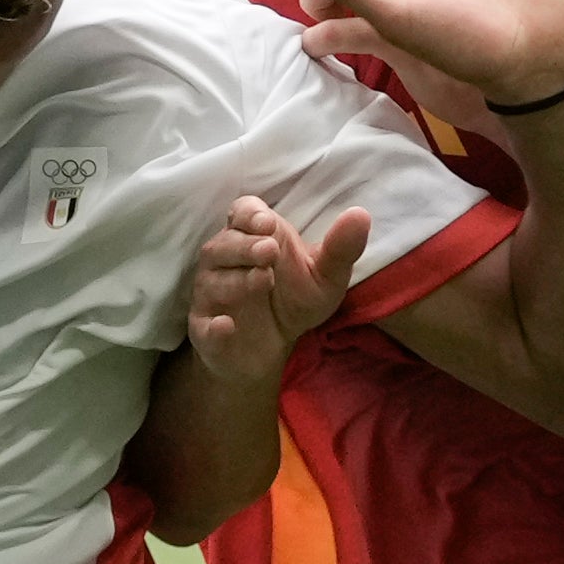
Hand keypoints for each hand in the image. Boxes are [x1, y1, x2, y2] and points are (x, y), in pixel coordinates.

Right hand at [184, 196, 367, 384]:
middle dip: (244, 246)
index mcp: (251, 238)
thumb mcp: (325, 276)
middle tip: (270, 251)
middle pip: (222, 245)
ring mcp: (212, 296)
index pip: (241, 212)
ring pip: (212, 281)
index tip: (268, 224)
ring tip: (264, 280)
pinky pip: (203, 327)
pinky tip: (226, 325)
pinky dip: (213, 327)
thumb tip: (361, 214)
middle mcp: (225, 262)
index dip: (249, 214)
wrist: (271, 350)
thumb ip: (340, 248)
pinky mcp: (206, 331)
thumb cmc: (294, 300)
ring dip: (236, 279)